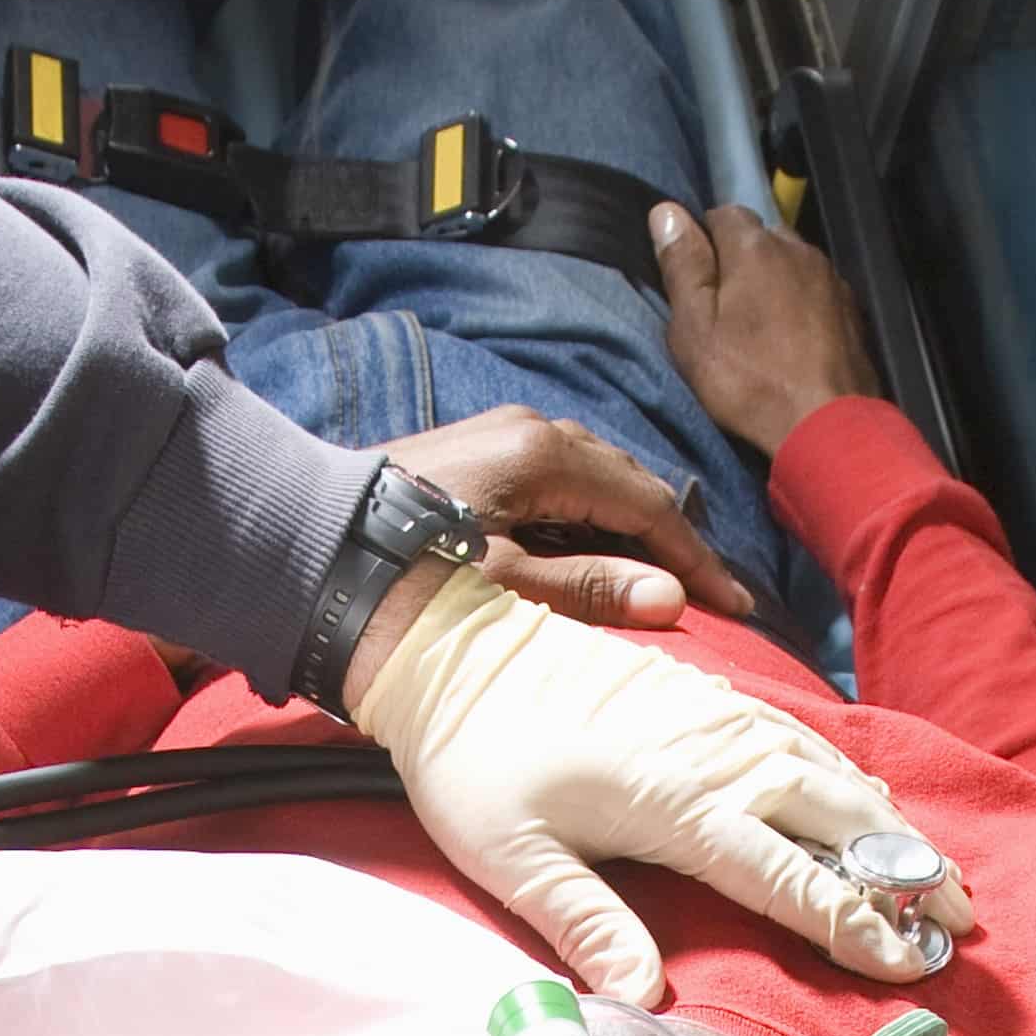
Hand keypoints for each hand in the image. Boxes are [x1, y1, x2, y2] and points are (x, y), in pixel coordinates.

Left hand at [341, 565, 976, 998]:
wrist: (454, 654)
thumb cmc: (474, 766)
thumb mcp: (513, 858)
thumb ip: (585, 924)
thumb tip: (644, 999)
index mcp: (678, 803)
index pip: (790, 877)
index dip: (854, 923)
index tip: (907, 962)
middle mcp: (717, 756)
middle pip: (838, 820)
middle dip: (908, 871)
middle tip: (964, 919)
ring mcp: (720, 718)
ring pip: (831, 775)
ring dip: (892, 825)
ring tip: (942, 871)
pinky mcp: (709, 696)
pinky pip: (802, 738)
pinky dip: (848, 775)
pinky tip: (871, 802)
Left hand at [369, 407, 761, 645]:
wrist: (303, 548)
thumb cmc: (403, 575)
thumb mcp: (505, 589)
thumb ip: (589, 590)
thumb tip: (670, 598)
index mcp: (543, 454)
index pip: (647, 504)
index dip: (694, 558)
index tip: (732, 603)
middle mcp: (528, 432)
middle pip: (623, 484)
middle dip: (668, 541)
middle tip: (706, 595)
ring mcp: (498, 440)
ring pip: (590, 483)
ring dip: (625, 532)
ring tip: (657, 584)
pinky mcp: (474, 459)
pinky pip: (554, 488)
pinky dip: (585, 525)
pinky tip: (591, 562)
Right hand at [654, 200, 874, 460]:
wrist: (828, 426)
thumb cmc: (748, 380)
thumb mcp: (695, 328)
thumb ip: (682, 266)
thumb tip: (665, 211)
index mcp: (755, 247)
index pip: (722, 214)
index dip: (703, 240)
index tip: (695, 279)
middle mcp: (799, 249)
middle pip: (761, 235)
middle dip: (741, 258)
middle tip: (724, 305)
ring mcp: (832, 278)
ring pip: (793, 261)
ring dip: (775, 279)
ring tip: (760, 323)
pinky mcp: (853, 309)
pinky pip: (817, 289)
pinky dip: (802, 301)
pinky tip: (793, 336)